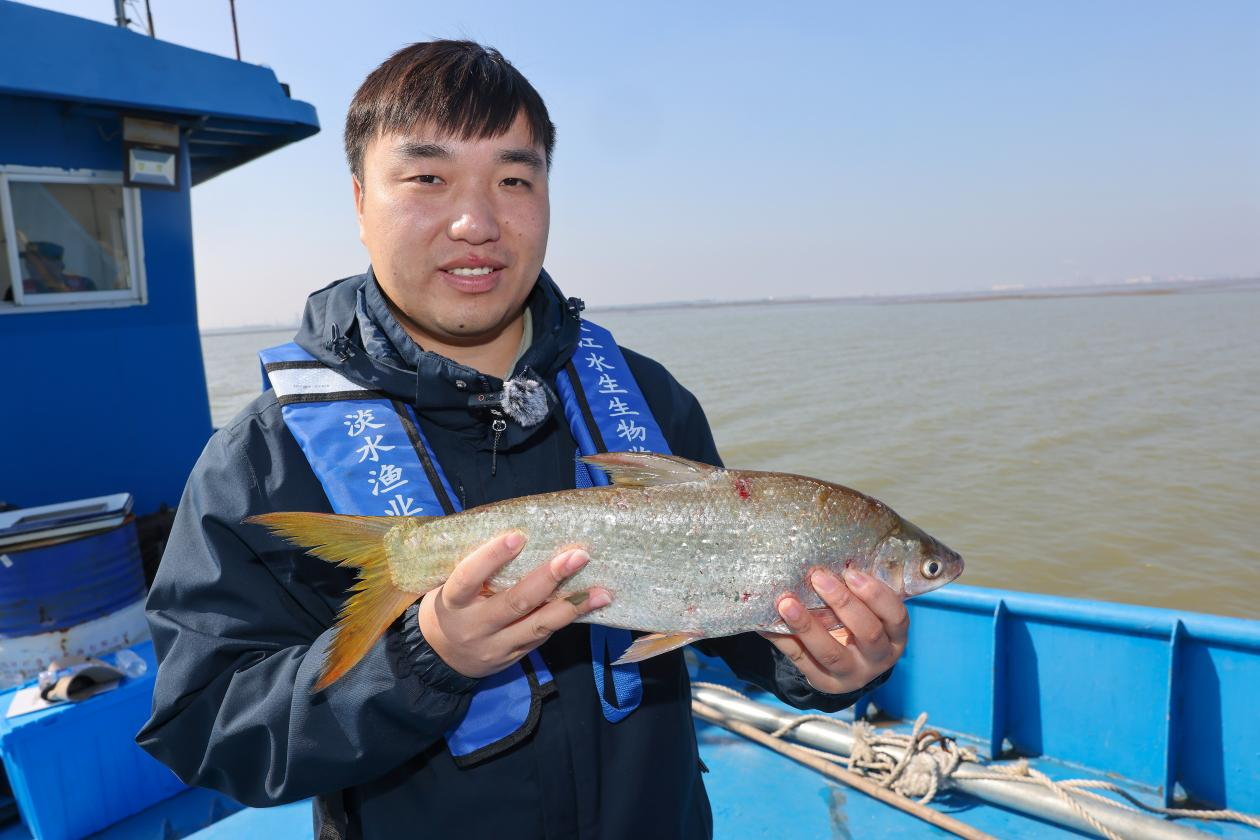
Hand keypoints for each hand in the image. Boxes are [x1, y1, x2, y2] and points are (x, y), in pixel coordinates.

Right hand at [418, 532, 611, 677]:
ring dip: (572, 605)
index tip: (518, 536)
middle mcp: (475, 625)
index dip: (491, 557)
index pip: (469, 577)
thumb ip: (477, 567)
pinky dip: (568, 617)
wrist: (442, 656)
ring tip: (601, 592)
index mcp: (453, 601)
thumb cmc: (453, 605)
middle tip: (577, 556)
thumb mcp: (451, 586)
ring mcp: (496, 644)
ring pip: (537, 625)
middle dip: (549, 578)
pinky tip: (590, 604)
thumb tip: (520, 530)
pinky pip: (544, 636)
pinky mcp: (514, 656)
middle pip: (515, 602)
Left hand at [759, 568, 907, 694]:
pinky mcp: (824, 682)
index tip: (851, 573)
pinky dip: (783, 639)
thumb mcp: (870, 613)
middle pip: (866, 632)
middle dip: (842, 602)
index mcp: (894, 637)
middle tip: (818, 577)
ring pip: (830, 653)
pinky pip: (801, 660)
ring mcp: (851, 674)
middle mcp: (877, 659)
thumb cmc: (858, 625)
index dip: (876, 595)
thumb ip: (858, 593)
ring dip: (807, 625)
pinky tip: (766, 622)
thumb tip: (825, 559)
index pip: (896, 616)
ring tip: (786, 603)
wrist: (848, 666)